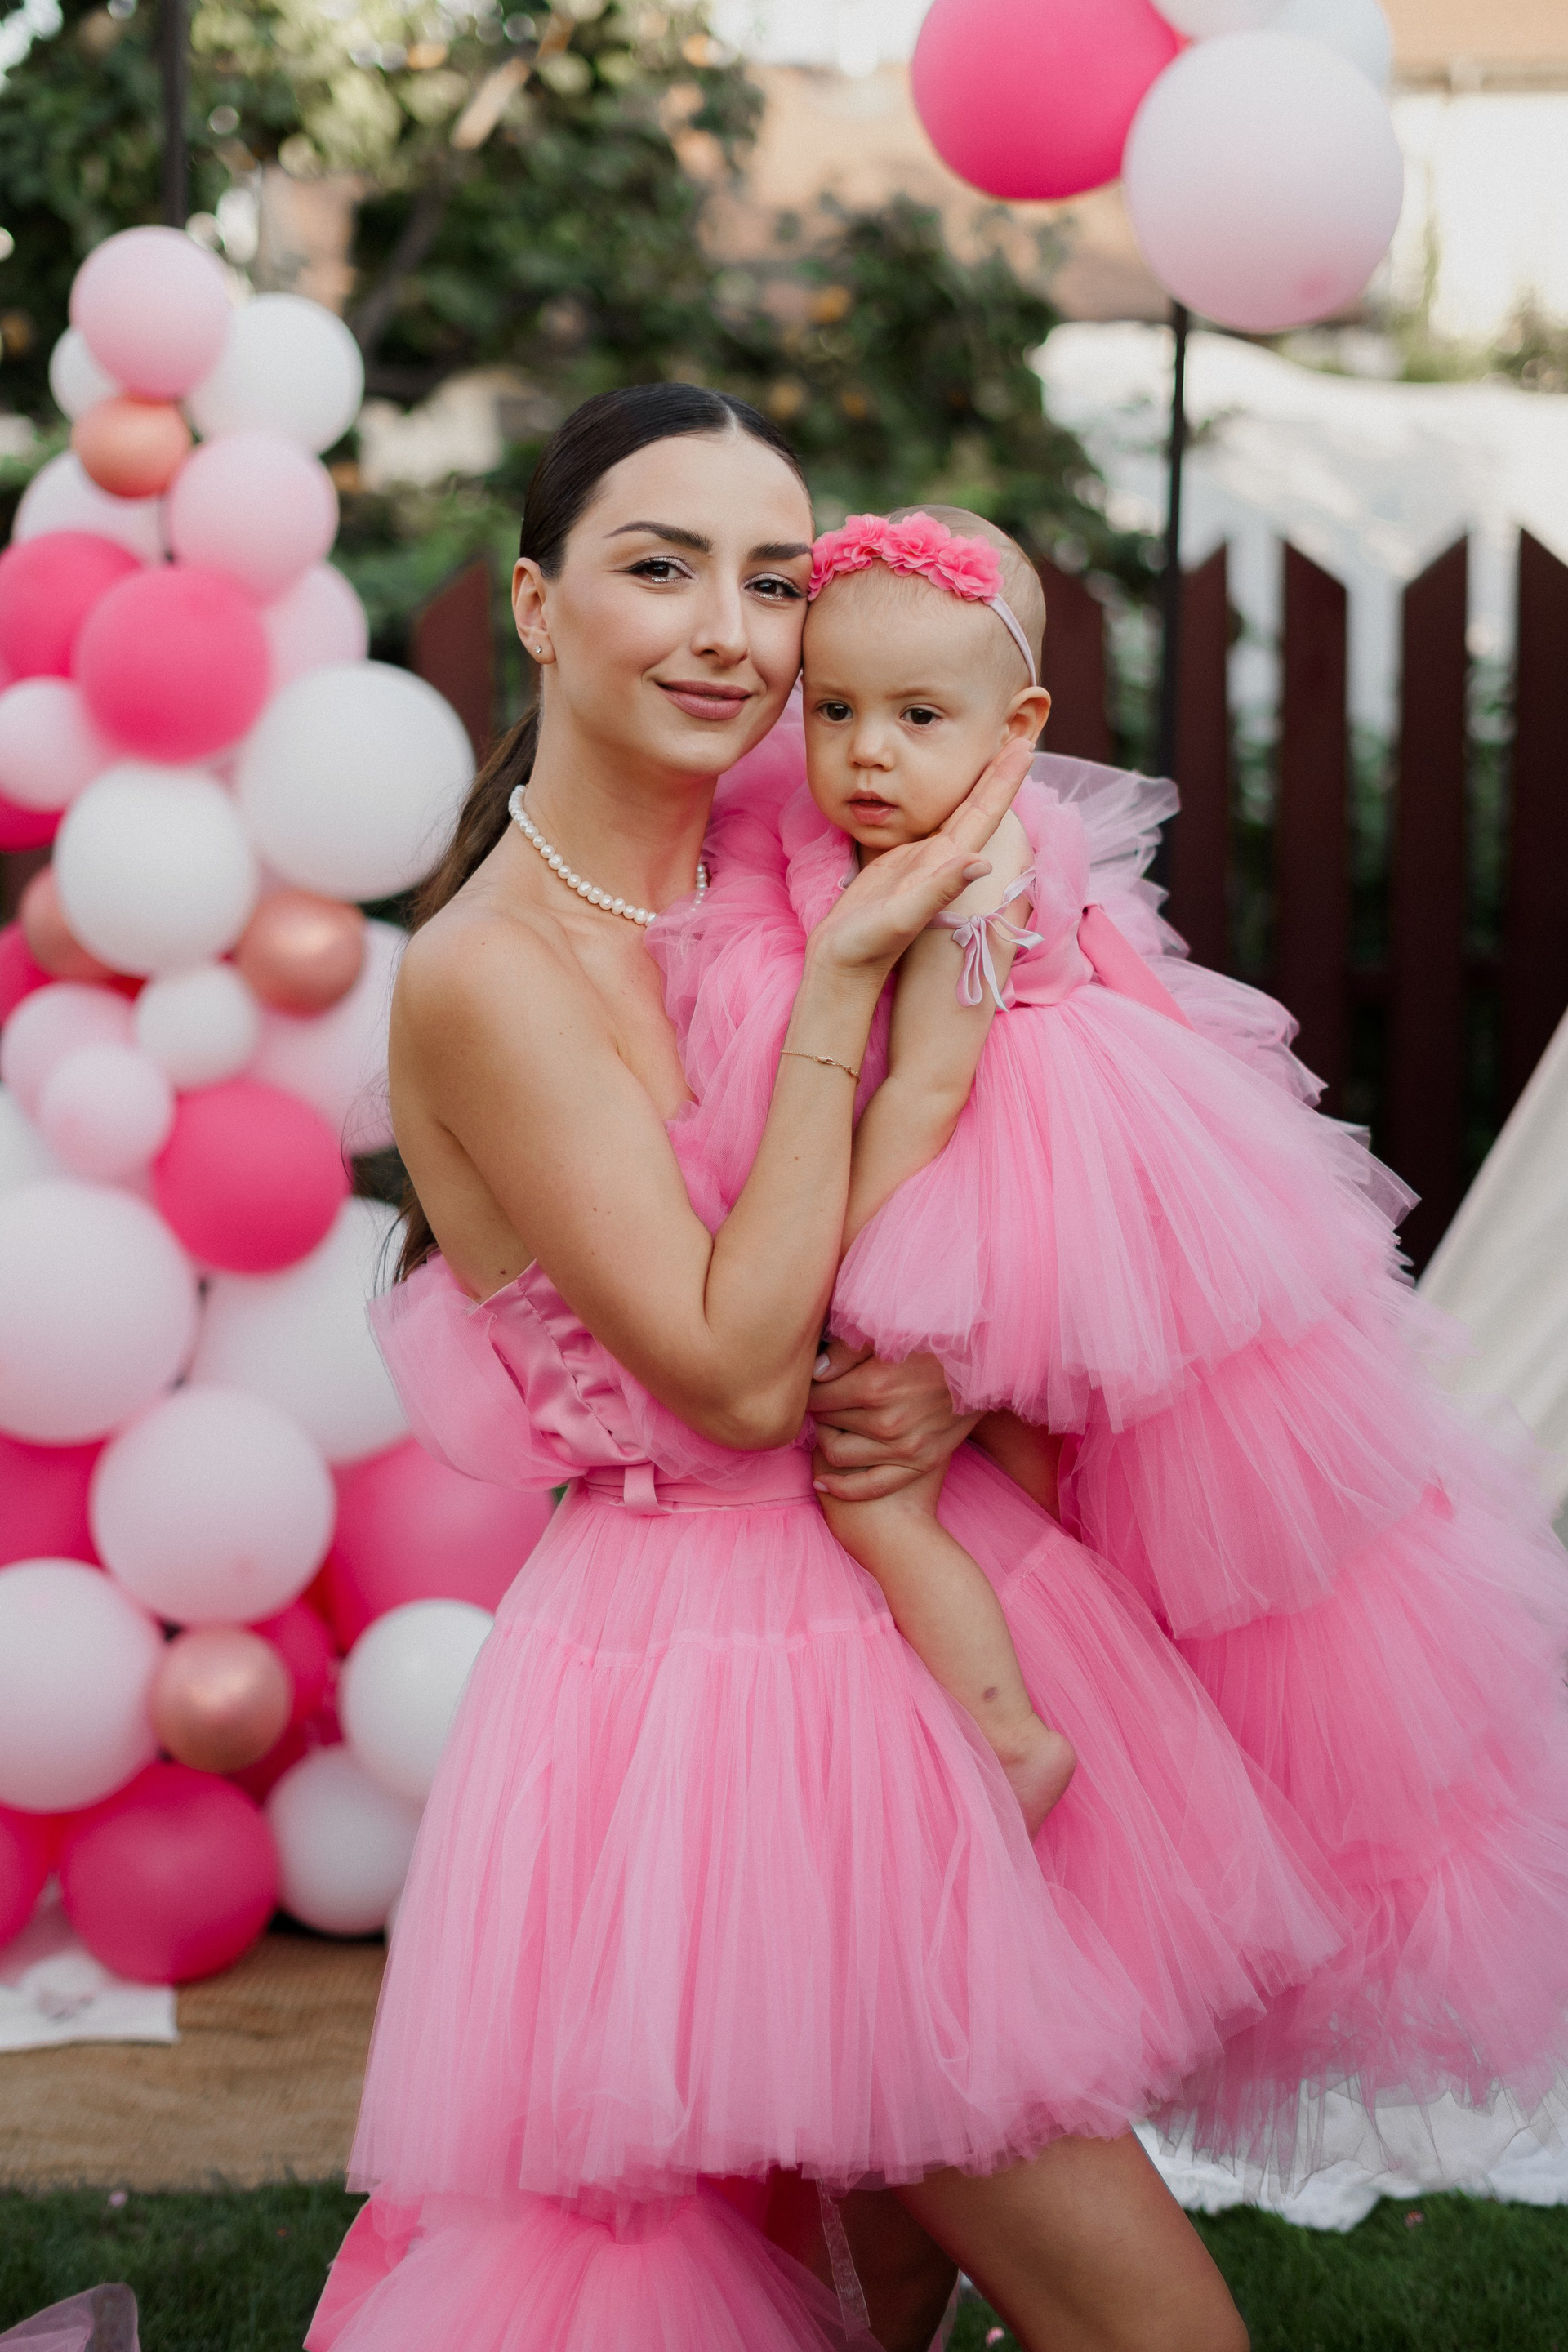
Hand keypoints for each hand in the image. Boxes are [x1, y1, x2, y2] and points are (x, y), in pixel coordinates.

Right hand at [808, 737, 1035, 984]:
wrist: (842, 966)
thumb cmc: (867, 946)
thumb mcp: (903, 917)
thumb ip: (940, 890)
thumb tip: (983, 861)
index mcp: (945, 865)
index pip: (985, 815)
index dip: (1005, 781)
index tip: (1025, 747)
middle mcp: (940, 860)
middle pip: (977, 807)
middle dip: (998, 772)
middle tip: (1020, 734)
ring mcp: (921, 862)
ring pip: (956, 813)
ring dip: (977, 784)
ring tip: (994, 753)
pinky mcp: (899, 864)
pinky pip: (929, 824)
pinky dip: (943, 803)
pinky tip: (948, 793)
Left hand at [809, 1338, 978, 1501]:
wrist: (991, 1362)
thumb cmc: (938, 1338)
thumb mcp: (893, 1331)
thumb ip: (847, 1348)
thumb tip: (815, 1373)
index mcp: (875, 1385)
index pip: (817, 1395)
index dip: (811, 1388)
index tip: (813, 1381)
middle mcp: (887, 1422)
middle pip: (825, 1422)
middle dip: (818, 1411)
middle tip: (822, 1398)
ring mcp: (906, 1447)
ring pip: (838, 1453)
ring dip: (826, 1439)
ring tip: (830, 1423)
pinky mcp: (922, 1462)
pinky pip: (870, 1486)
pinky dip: (841, 1488)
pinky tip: (823, 1481)